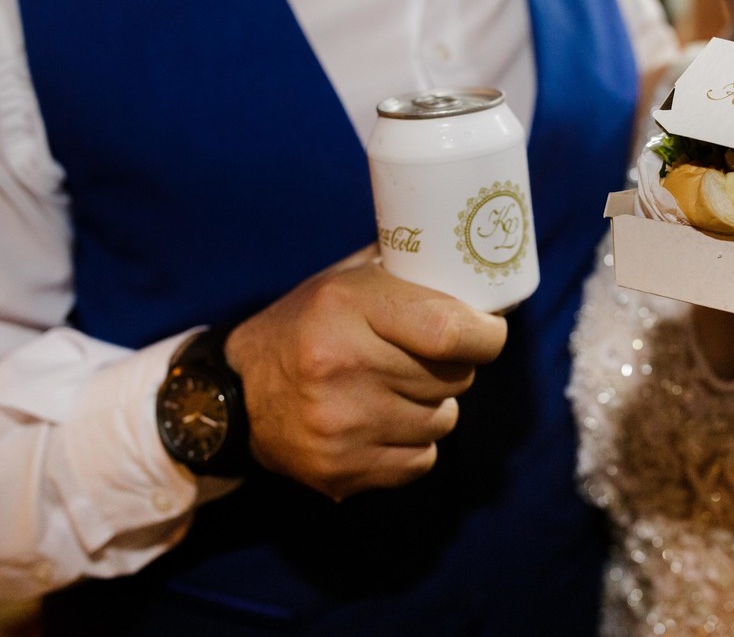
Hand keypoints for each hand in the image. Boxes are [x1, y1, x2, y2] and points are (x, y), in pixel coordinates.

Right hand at [225, 246, 506, 499]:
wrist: (236, 397)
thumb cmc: (307, 326)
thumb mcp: (345, 281)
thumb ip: (406, 272)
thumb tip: (482, 272)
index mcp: (345, 307)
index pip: (449, 331)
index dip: (485, 335)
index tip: (488, 332)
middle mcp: (343, 366)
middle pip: (454, 378)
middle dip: (455, 367)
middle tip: (426, 358)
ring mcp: (341, 425)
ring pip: (443, 421)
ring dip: (434, 406)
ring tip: (397, 389)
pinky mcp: (342, 470)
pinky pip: (422, 460)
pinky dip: (414, 444)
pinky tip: (383, 423)